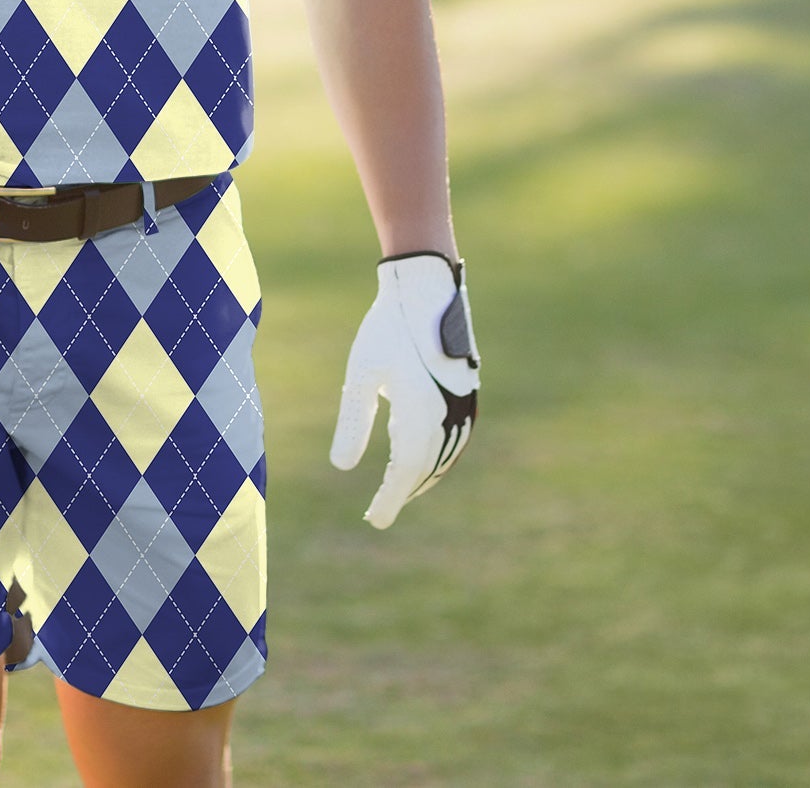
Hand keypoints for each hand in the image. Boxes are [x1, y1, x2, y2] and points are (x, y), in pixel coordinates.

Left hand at [330, 253, 478, 527]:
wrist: (424, 290)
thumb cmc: (386, 329)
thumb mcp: (361, 374)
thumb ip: (353, 421)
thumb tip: (341, 467)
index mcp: (421, 414)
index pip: (406, 472)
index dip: (391, 499)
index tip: (374, 520)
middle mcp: (449, 416)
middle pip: (426, 469)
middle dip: (403, 491)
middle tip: (380, 512)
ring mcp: (463, 407)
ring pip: (443, 457)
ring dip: (421, 476)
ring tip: (398, 489)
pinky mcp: (468, 396)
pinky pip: (455, 439)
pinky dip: (437, 456)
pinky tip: (418, 456)